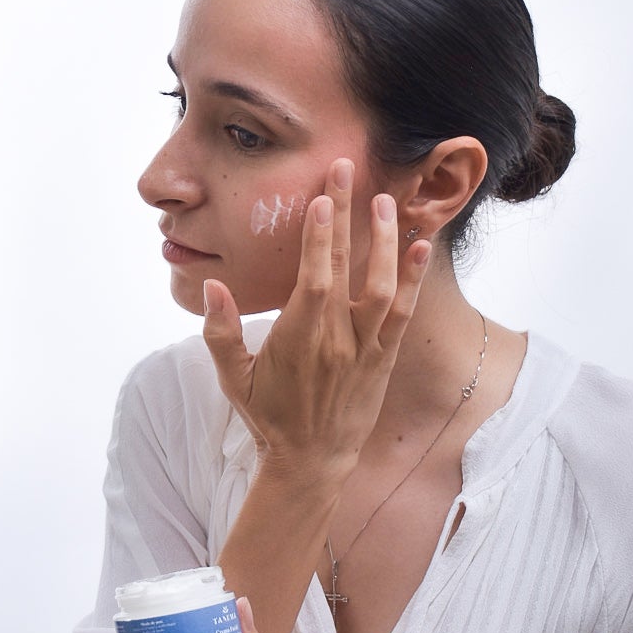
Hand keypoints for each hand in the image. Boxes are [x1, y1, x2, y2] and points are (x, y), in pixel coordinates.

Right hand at [201, 158, 431, 471]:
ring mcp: (365, 349)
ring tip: (385, 201)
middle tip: (347, 170)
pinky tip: (421, 245)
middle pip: (344, 268)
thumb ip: (220, 332)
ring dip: (386, 242)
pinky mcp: (384, 358)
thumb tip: (211, 286)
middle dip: (346, 217)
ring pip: (384, 288)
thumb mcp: (234, 378)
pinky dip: (414, 278)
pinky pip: (405, 313)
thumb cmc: (268, 416)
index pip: (312, 277)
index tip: (322, 198)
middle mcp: (336, 340)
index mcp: (298, 338)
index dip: (318, 236)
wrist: (312, 461)